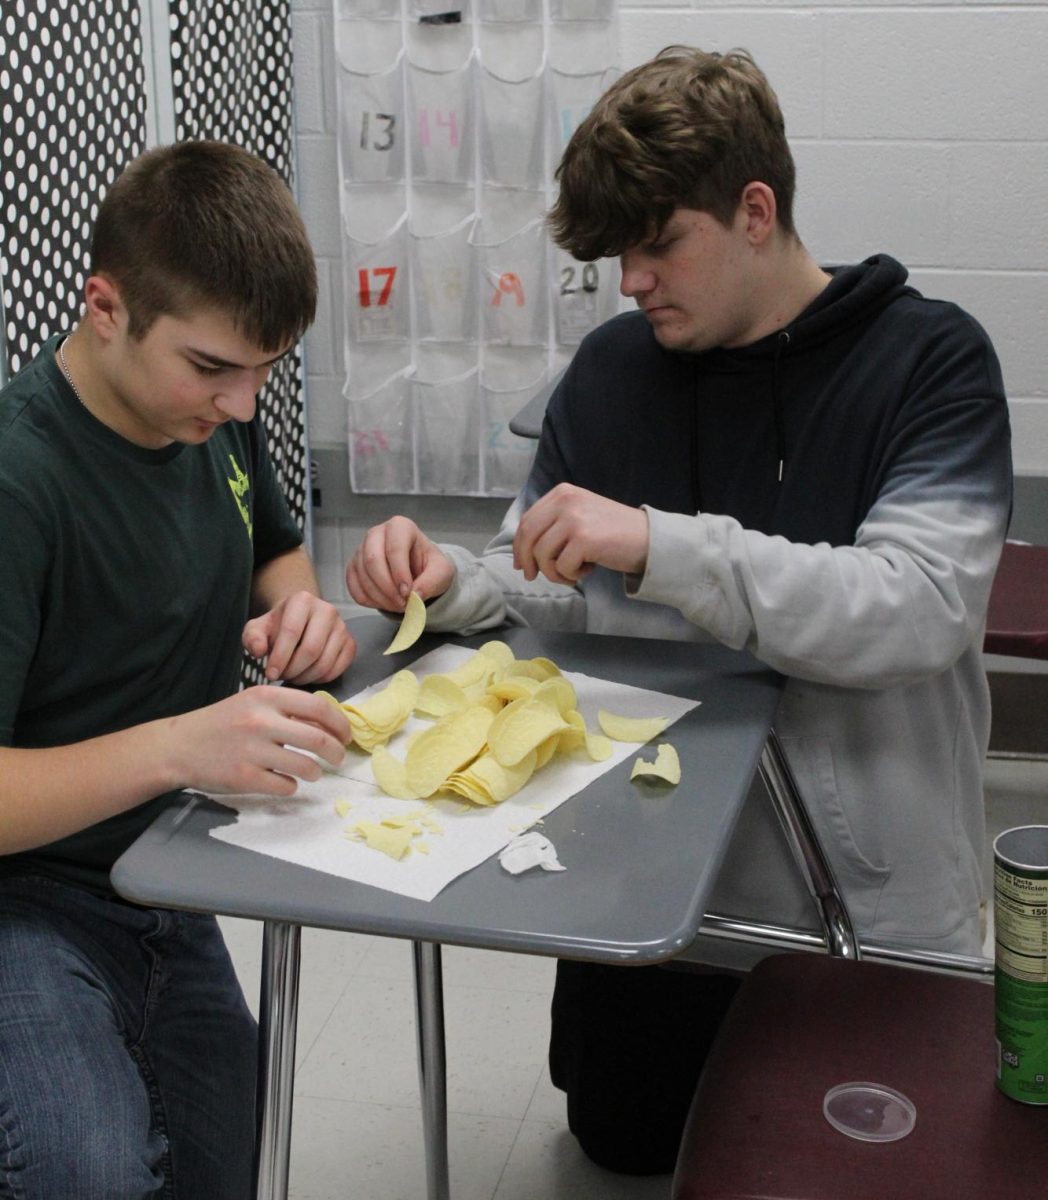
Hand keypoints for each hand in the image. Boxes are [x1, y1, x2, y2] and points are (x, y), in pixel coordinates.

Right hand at [165, 686, 351, 797]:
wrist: (178, 746)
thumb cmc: (221, 724)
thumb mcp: (252, 704)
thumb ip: (286, 709)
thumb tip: (329, 723)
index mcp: (266, 697)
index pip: (318, 706)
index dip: (339, 723)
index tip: (345, 735)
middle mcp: (261, 721)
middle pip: (318, 739)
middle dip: (336, 752)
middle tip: (338, 758)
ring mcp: (252, 750)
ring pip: (305, 766)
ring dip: (315, 772)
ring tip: (312, 772)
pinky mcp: (244, 777)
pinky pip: (284, 786)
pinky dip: (291, 786)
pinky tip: (284, 781)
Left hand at [242, 591, 355, 683]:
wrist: (300, 620)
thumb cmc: (278, 625)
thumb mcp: (258, 628)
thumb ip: (252, 638)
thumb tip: (259, 651)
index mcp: (302, 600)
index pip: (291, 632)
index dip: (279, 657)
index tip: (270, 674)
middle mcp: (327, 610)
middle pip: (311, 650)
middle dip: (293, 670)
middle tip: (282, 676)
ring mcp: (342, 627)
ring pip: (325, 662)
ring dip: (305, 677)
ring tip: (293, 676)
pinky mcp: (350, 643)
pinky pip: (337, 669)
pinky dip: (321, 679)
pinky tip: (307, 675)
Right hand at [346, 516, 454, 612]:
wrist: (418, 570)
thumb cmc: (429, 565)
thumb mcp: (441, 572)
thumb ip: (431, 582)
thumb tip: (414, 595)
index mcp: (400, 526)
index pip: (394, 548)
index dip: (400, 573)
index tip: (408, 593)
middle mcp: (376, 533)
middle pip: (372, 561)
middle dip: (388, 588)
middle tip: (403, 604)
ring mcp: (361, 550)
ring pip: (362, 576)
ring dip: (380, 598)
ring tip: (399, 605)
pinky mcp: (353, 567)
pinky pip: (354, 588)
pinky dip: (369, 601)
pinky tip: (386, 603)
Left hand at [513, 483, 649, 584]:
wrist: (648, 538)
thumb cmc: (613, 533)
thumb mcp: (579, 515)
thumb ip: (552, 525)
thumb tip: (521, 554)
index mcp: (562, 493)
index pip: (527, 520)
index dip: (519, 546)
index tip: (521, 564)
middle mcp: (566, 501)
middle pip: (528, 536)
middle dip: (527, 561)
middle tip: (533, 576)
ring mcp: (575, 519)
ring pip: (542, 554)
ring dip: (554, 572)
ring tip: (572, 573)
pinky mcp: (585, 539)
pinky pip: (562, 566)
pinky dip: (572, 575)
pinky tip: (588, 569)